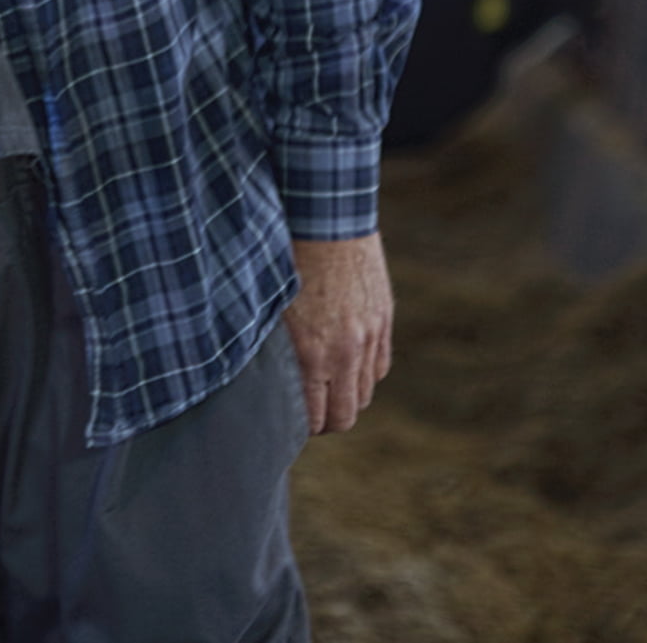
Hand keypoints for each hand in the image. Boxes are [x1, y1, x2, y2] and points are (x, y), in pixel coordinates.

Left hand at [284, 233, 393, 434]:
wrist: (324, 219)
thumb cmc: (285, 261)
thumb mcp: (269, 310)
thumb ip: (275, 351)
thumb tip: (263, 382)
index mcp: (313, 353)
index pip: (316, 417)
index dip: (303, 428)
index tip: (290, 424)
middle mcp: (346, 351)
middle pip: (347, 415)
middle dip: (328, 422)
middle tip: (312, 416)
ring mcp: (370, 336)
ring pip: (366, 392)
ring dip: (348, 397)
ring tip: (329, 390)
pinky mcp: (383, 319)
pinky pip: (380, 366)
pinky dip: (365, 373)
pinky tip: (347, 365)